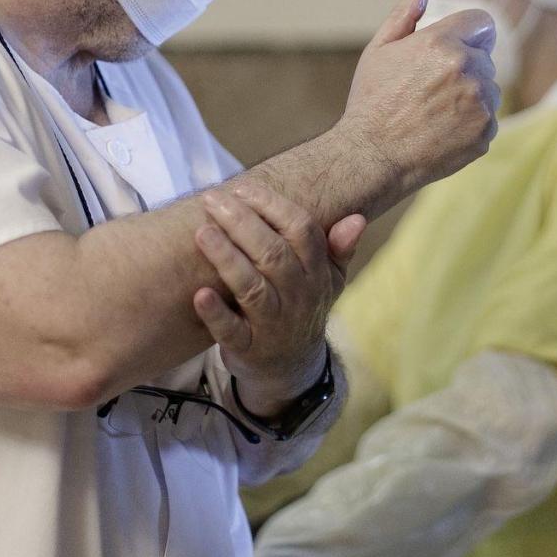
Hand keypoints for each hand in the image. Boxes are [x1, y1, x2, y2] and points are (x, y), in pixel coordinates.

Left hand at [189, 182, 366, 417]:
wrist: (291, 367)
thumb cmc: (302, 308)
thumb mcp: (329, 281)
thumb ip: (339, 248)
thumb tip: (356, 218)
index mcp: (316, 273)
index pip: (302, 231)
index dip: (273, 207)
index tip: (243, 189)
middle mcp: (298, 296)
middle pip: (273, 254)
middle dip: (241, 223)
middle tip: (211, 200)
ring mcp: (273, 324)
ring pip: (251, 287)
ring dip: (226, 259)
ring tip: (201, 233)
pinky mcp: (247, 348)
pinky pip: (231, 331)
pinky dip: (215, 314)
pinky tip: (199, 295)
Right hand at [336, 0, 498, 194]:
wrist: (372, 156)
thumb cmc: (371, 101)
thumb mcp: (380, 49)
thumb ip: (406, 13)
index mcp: (442, 41)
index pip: (482, 23)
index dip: (467, 35)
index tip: (452, 50)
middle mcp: (467, 67)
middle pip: (484, 58)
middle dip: (465, 68)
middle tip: (430, 90)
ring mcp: (480, 101)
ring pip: (489, 89)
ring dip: (471, 97)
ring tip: (434, 113)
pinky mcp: (486, 131)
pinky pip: (488, 119)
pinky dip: (472, 125)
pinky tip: (442, 131)